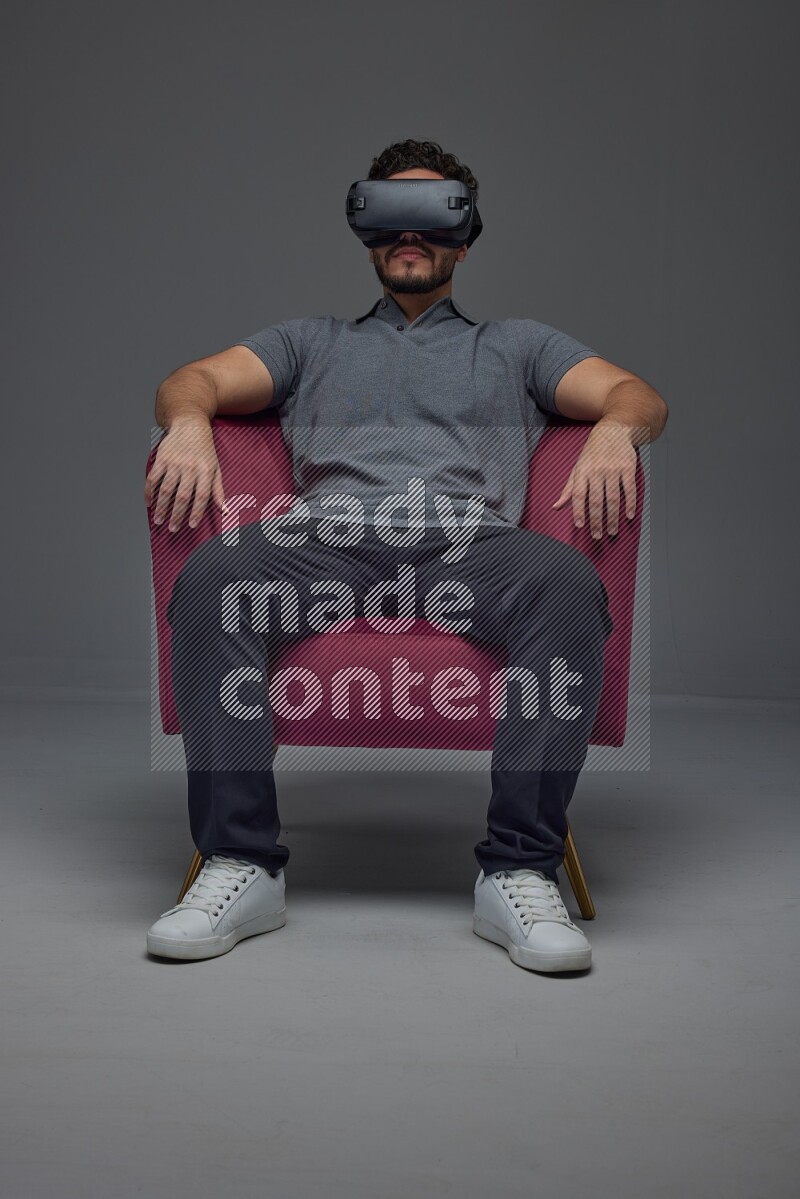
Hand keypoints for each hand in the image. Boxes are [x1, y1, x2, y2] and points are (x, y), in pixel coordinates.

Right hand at [144, 419, 225, 531]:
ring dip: (161, 507)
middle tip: (173, 529)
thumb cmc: (205, 450)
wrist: (190, 425)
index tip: (191, 526)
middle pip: (182, 496)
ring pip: (166, 490)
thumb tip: (226, 511)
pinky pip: (153, 478)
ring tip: (159, 521)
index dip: (196, 512)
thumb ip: (218, 491)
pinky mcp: (161, 459)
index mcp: (205, 471)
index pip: (201, 496)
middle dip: (177, 515)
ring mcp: (174, 463)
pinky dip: (149, 492)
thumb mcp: (215, 468)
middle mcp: (190, 468)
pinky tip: (149, 503)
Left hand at [552, 421, 636, 538]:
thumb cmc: (592, 452)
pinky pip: (629, 489)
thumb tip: (556, 507)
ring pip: (613, 498)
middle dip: (596, 521)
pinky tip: (628, 516)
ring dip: (613, 518)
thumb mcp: (577, 467)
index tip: (580, 526)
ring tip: (611, 532)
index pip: (579, 495)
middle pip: (596, 500)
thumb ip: (569, 489)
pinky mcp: (628, 467)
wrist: (614, 430)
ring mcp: (614, 469)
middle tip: (597, 536)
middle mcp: (597, 470)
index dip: (578, 511)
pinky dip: (630, 504)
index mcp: (582, 471)